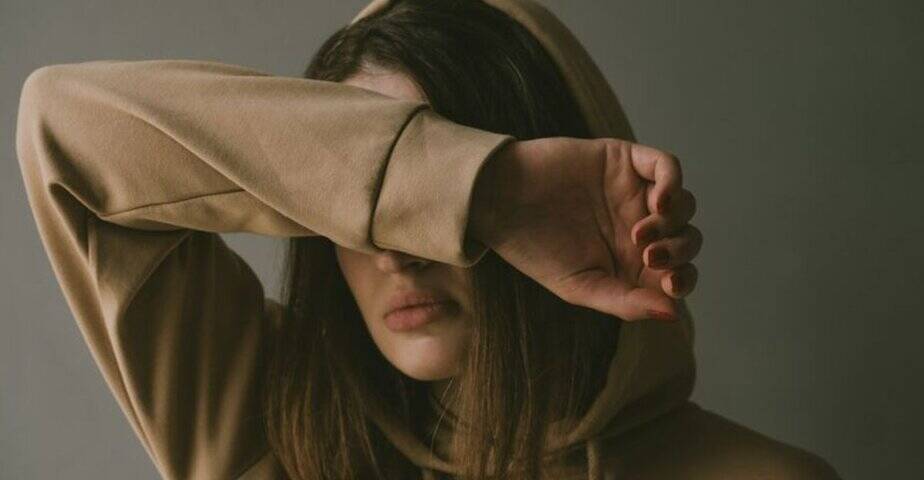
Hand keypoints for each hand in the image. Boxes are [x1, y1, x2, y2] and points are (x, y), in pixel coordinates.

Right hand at [471, 137, 700, 321]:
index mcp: (631, 262)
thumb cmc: (534, 249)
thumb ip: (626, 302)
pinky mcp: (625, 161)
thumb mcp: (581, 287)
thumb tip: (673, 314)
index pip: (679, 272)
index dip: (684, 280)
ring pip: (684, 205)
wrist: (500, 201)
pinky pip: (667, 166)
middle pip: (688, 239)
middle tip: (647, 255)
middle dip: (679, 251)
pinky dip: (674, 183)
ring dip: (674, 222)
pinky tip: (660, 203)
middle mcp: (639, 226)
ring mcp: (635, 192)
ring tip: (639, 232)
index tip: (669, 284)